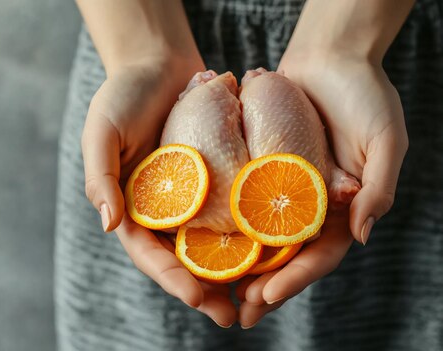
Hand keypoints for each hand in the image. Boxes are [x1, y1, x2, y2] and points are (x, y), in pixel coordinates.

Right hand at [81, 58, 236, 326]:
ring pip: (210, 245)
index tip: (198, 298)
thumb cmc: (124, 95)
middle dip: (206, 290)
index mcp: (130, 207)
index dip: (172, 278)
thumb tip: (109, 225)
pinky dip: (247, 234)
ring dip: (231, 273)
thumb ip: (100, 178)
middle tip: (233, 315)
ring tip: (257, 298)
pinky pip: (230, 212)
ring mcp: (190, 197)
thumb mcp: (101, 132)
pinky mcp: (215, 180)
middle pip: (182, 259)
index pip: (148, 253)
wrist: (157, 64)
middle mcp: (162, 209)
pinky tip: (271, 250)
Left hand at [235, 44, 408, 326]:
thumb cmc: (364, 94)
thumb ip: (378, 186)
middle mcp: (311, 206)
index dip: (294, 279)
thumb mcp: (385, 139)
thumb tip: (363, 236)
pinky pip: (243, 205)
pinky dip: (228, 228)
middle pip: (286, 257)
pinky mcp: (260, 172)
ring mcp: (284, 192)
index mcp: (344, 209)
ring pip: (260, 239)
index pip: (319, 255)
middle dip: (263, 287)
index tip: (264, 297)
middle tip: (236, 313)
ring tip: (215, 292)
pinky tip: (205, 244)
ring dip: (241, 268)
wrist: (330, 59)